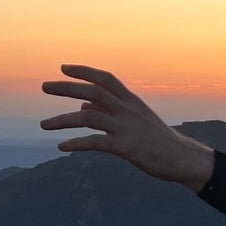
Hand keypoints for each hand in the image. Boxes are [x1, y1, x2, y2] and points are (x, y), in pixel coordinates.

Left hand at [39, 65, 214, 190]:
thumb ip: (108, 111)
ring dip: (62, 119)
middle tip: (44, 86)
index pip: (105, 78)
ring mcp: (127, 128)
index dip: (84, 71)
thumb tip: (83, 107)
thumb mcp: (135, 120)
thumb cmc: (157, 140)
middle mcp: (127, 110)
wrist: (182, 158)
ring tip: (43, 125)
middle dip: (66, 88)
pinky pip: (95, 142)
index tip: (63, 67)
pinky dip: (76, 143)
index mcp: (131, 101)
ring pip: (88, 117)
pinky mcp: (126, 147)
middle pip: (93, 92)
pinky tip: (62, 147)